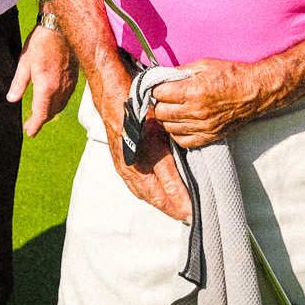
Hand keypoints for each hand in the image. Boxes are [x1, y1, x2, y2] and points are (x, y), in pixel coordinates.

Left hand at [6, 22, 78, 136]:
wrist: (61, 28)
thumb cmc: (41, 43)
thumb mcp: (24, 63)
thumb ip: (18, 84)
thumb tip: (12, 99)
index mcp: (46, 87)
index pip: (41, 114)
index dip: (35, 126)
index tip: (29, 133)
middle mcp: (60, 89)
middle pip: (51, 112)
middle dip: (41, 120)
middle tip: (31, 125)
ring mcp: (69, 84)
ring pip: (61, 106)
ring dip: (51, 112)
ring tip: (41, 114)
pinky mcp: (74, 78)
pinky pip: (67, 97)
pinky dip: (59, 103)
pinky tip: (53, 99)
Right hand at [98, 83, 192, 222]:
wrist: (110, 86)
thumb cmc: (138, 101)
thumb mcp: (159, 125)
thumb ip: (170, 154)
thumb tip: (182, 186)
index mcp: (144, 157)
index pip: (166, 190)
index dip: (181, 204)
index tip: (195, 213)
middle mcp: (133, 165)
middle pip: (155, 197)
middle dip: (173, 209)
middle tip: (191, 217)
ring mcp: (124, 164)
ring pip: (145, 193)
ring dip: (162, 204)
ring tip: (177, 211)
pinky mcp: (120, 160)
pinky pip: (136, 185)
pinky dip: (149, 194)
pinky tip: (157, 196)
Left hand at [148, 58, 277, 147]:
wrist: (255, 92)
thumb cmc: (231, 76)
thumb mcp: (204, 65)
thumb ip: (180, 72)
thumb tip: (161, 76)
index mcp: (193, 91)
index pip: (159, 93)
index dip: (158, 87)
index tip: (162, 85)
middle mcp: (196, 111)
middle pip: (161, 112)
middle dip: (161, 102)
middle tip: (167, 96)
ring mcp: (202, 127)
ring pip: (168, 127)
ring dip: (168, 118)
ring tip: (176, 108)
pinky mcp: (208, 137)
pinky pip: (182, 141)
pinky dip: (178, 132)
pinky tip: (183, 122)